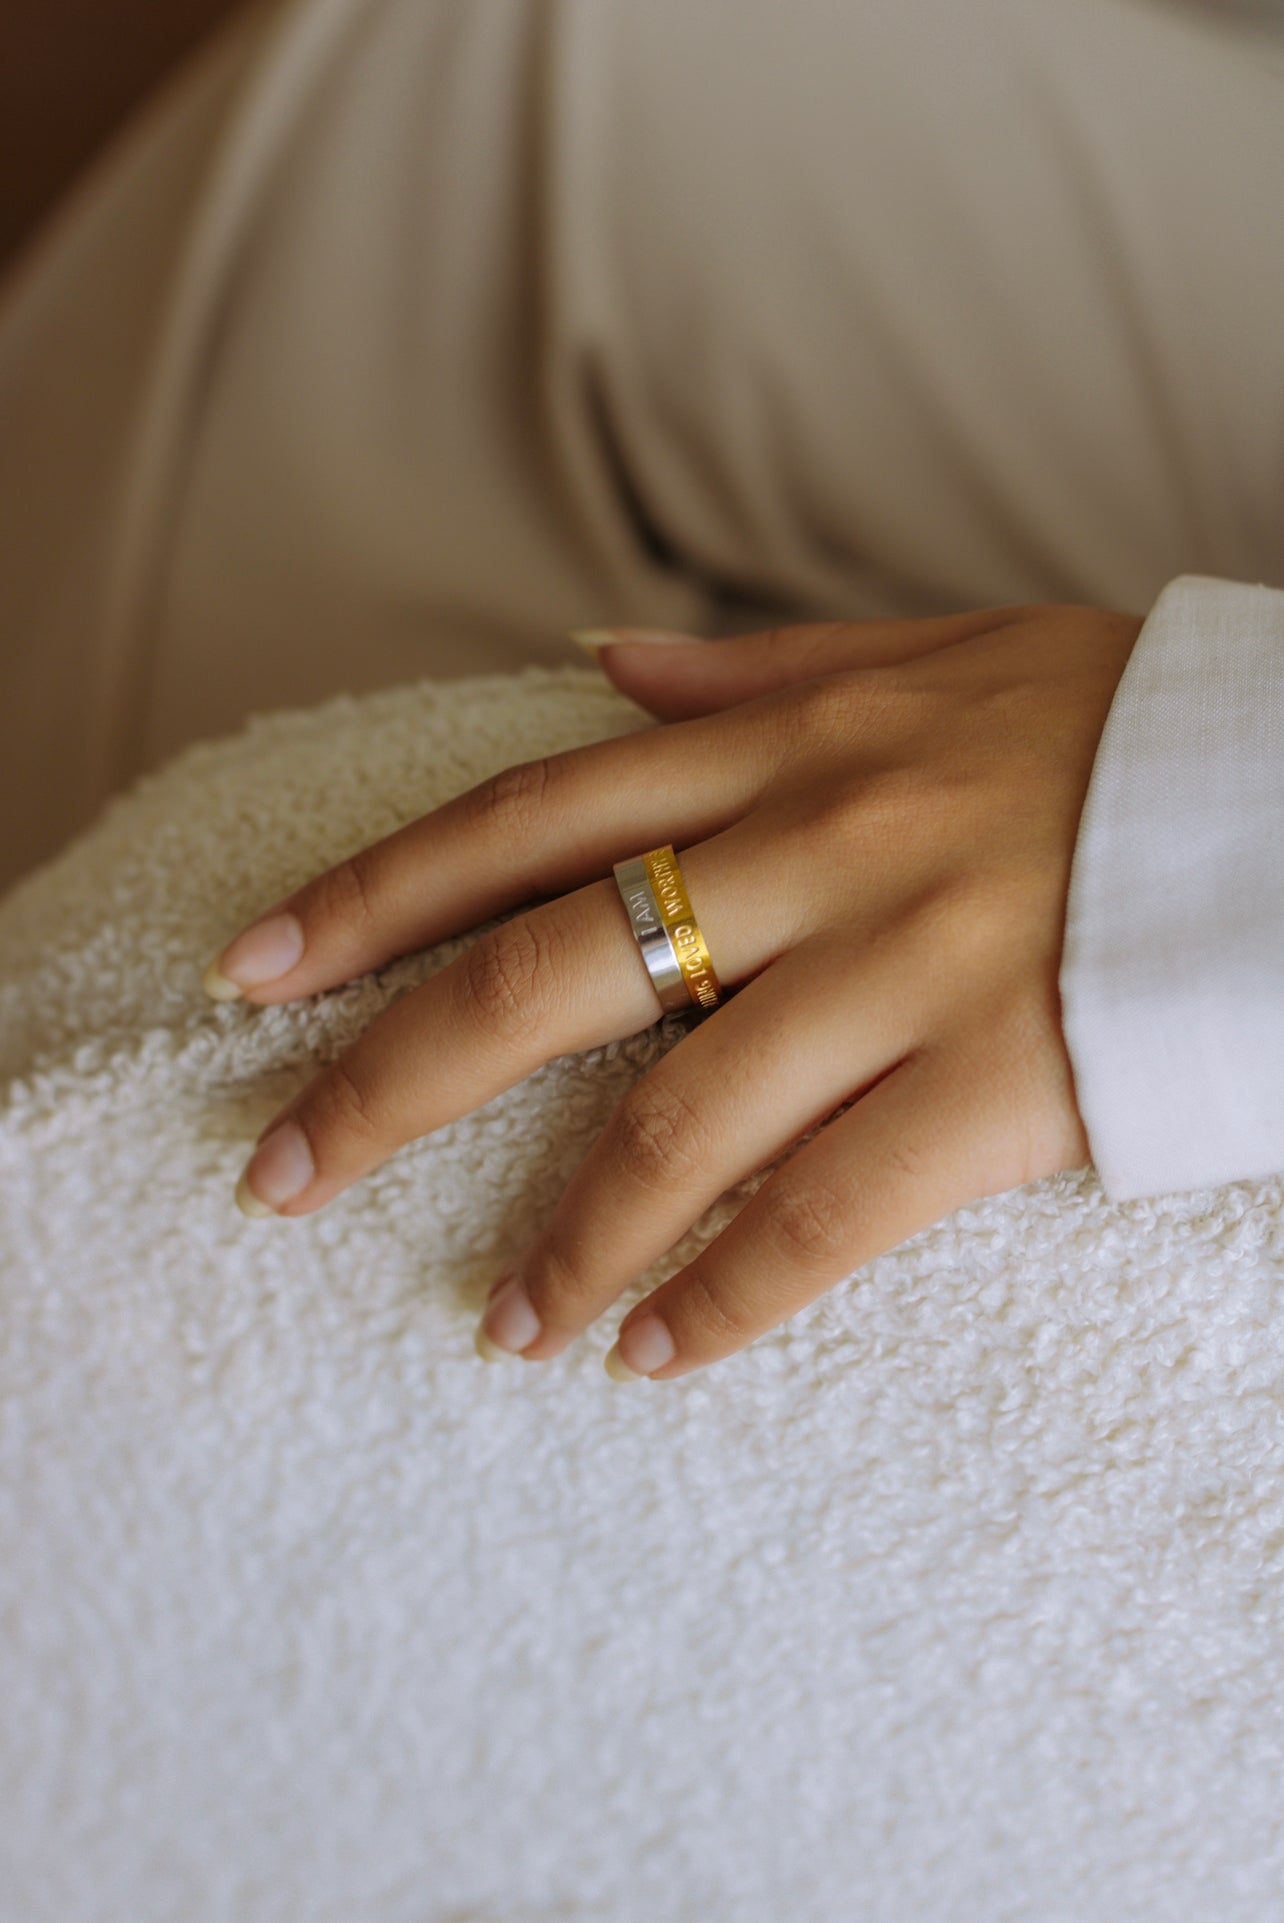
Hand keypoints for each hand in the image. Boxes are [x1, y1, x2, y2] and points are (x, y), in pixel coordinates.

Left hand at [203, 603, 1141, 1380]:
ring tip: (496, 1319)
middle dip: (393, 1079)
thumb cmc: (1112, 724)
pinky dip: (728, 1294)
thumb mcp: (935, 651)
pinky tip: (654, 1353)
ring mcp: (907, 968)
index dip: (374, 895)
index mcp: (788, 745)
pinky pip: (829, 1213)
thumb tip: (598, 669)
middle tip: (282, 1173)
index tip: (253, 971)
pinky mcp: (1003, 1080)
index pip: (528, 820)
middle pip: (548, 972)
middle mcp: (820, 850)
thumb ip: (759, 672)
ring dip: (565, 1236)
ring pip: (676, 1121)